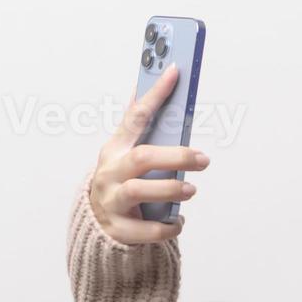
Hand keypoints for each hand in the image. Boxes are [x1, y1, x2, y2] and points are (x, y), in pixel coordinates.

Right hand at [88, 64, 209, 243]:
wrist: (97, 224)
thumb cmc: (121, 181)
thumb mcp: (124, 153)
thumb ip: (136, 126)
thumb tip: (142, 85)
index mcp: (116, 149)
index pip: (136, 116)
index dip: (155, 94)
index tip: (175, 72)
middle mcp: (110, 172)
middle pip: (142, 157)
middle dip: (176, 156)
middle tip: (204, 160)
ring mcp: (111, 201)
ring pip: (139, 191)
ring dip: (171, 190)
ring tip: (192, 190)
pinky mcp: (119, 229)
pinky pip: (147, 229)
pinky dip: (168, 226)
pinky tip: (178, 220)